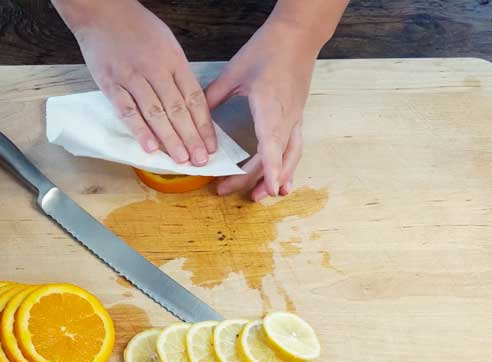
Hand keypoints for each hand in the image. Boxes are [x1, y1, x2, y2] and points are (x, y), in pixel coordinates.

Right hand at [54, 0, 216, 165]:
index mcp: (174, 60)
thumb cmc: (137, 28)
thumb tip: (189, 104)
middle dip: (191, 138)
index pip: (194, 98)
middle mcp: (156, 70)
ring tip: (180, 159)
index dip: (204, 125)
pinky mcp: (111, 84)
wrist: (102, 12)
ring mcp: (132, 77)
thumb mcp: (168, 43)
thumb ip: (178, 73)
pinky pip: (127, 110)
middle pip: (178, 109)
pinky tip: (149, 147)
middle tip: (200, 161)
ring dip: (170, 139)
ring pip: (155, 113)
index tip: (211, 146)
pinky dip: (139, 130)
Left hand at [206, 20, 319, 199]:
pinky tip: (280, 181)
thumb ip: (212, 96)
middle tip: (226, 191)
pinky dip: (287, 167)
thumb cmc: (268, 49)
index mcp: (270, 106)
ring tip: (261, 197)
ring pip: (290, 156)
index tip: (268, 188)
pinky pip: (294, 148)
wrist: (298, 35)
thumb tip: (192, 116)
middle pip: (275, 157)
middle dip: (255, 179)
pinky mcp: (297, 117)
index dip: (269, 168)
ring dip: (277, 178)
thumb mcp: (234, 70)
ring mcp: (295, 118)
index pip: (271, 143)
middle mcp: (287, 117)